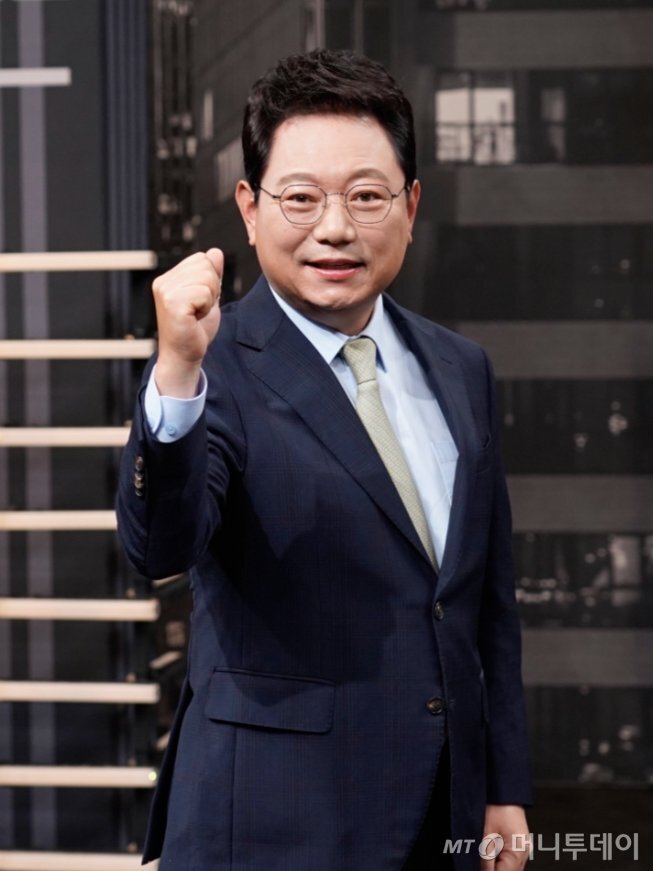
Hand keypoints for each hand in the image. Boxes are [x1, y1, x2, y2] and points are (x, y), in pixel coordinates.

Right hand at [151, 248, 223, 396]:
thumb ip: (212, 275)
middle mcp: (163, 282)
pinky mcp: (173, 303)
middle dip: (212, 288)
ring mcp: (166, 292)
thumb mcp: (208, 297)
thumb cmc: (195, 329)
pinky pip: (204, 292)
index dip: (211, 280)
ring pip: (207, 278)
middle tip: (199, 309)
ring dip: (209, 299)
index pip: (202, 258)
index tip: (200, 301)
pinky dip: (206, 307)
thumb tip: (216, 252)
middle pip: (206, 265)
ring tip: (196, 314)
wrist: (184, 356)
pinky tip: (195, 319)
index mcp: (168, 278)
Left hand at [480, 805, 529, 869]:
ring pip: (510, 867)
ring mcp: (524, 849)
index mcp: (518, 851)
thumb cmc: (497, 806)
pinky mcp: (520, 844)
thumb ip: (486, 858)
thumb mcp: (487, 834)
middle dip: (494, 870)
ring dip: (498, 866)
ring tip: (485, 858)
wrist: (505, 791)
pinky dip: (501, 860)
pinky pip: (511, 860)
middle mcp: (525, 852)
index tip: (478, 868)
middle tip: (481, 863)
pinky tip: (491, 855)